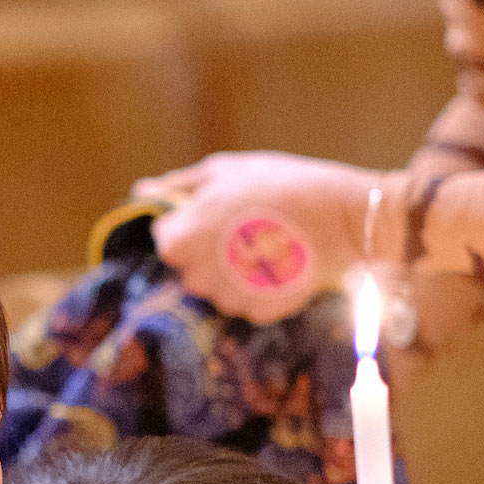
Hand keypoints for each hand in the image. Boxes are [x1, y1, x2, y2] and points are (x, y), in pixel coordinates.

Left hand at [146, 151, 380, 323]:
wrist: (339, 216)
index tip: (215, 211)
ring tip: (266, 242)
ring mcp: (226, 299)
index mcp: (178, 241)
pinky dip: (259, 286)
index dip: (189, 222)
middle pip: (189, 266)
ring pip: (218, 285)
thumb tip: (143, 190)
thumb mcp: (224, 171)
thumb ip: (179, 185)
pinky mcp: (258, 312)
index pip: (166, 238)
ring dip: (233, 269)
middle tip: (243, 225)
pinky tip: (279, 262)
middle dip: (208, 249)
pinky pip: (248, 299)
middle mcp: (195, 277)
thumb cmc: (277, 184)